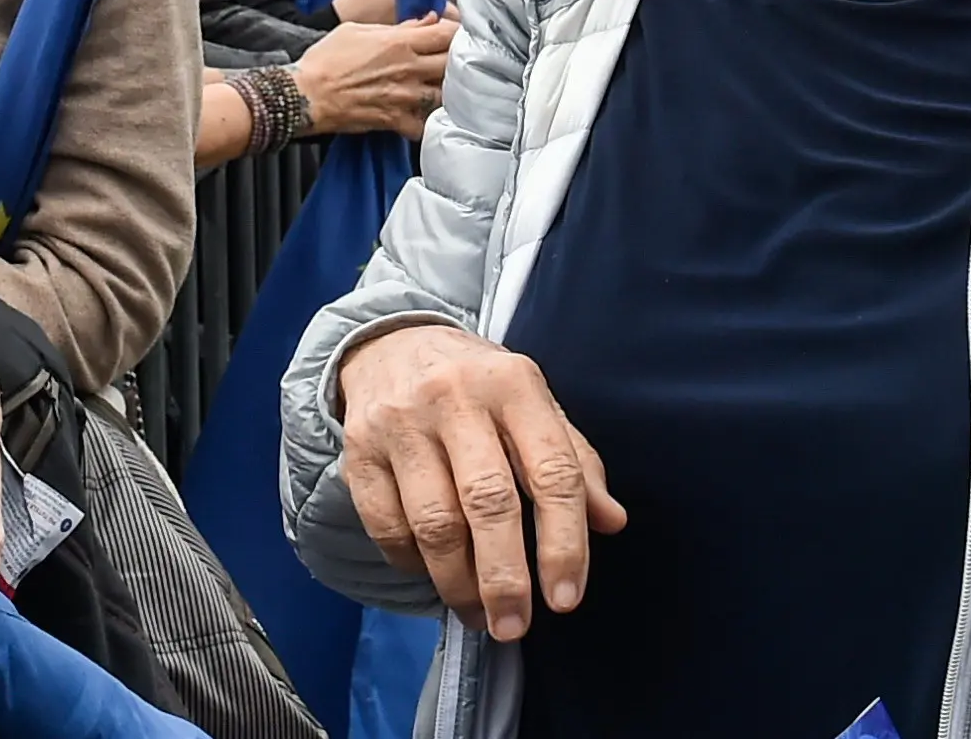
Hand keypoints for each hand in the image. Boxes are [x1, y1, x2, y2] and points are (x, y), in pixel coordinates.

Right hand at [294, 18, 455, 137]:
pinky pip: (426, 125)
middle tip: (456, 62)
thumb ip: (399, 27)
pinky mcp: (396, 121)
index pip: (448, 34)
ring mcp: (405, 97)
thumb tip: (427, 21)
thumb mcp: (358, 30)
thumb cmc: (326, 59)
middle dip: (459, 62)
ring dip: (449, 91)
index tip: (458, 36)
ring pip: (447, 95)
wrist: (305, 95)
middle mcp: (408, 69)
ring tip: (445, 88)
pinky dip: (430, 122)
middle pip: (454, 64)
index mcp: (400, 43)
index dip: (459, 34)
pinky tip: (427, 116)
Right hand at [334, 324, 623, 642]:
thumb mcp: (534, 405)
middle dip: (505, 577)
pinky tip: (432, 575)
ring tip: (478, 614)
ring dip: (458, 583)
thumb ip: (575, 461)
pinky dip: (411, 563)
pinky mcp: (358, 448)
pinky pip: (386, 525)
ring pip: (433, 522)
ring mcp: (402, 422)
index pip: (552, 470)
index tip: (565, 599)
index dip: (564, 542)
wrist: (390, 344)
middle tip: (514, 625)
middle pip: (487, 502)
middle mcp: (456, 397)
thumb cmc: (478, 387)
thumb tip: (612, 521)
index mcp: (515, 384)